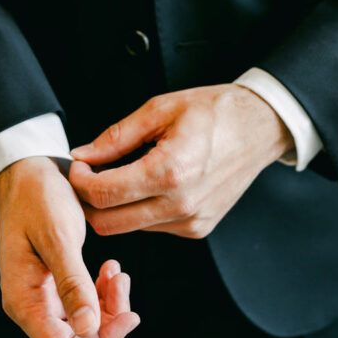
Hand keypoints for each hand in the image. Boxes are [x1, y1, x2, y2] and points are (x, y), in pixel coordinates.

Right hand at [0, 157, 139, 337]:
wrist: (25, 174)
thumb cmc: (36, 198)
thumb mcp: (58, 237)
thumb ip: (72, 284)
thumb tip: (88, 329)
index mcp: (24, 300)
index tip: (129, 315)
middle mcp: (30, 305)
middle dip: (108, 322)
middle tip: (121, 282)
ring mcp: (42, 297)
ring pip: (84, 326)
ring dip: (107, 305)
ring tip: (116, 271)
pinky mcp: (54, 285)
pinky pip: (82, 306)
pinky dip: (101, 292)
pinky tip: (109, 268)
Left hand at [69, 84, 292, 238]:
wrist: (259, 127)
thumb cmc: (214, 112)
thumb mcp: (159, 109)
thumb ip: (116, 136)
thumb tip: (81, 155)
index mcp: (170, 171)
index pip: (103, 194)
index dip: (79, 181)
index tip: (78, 165)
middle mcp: (181, 204)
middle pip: (108, 223)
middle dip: (88, 201)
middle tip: (88, 174)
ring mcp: (191, 221)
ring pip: (129, 228)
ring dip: (114, 206)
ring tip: (119, 175)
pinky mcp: (198, 228)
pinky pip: (152, 227)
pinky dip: (139, 209)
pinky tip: (147, 184)